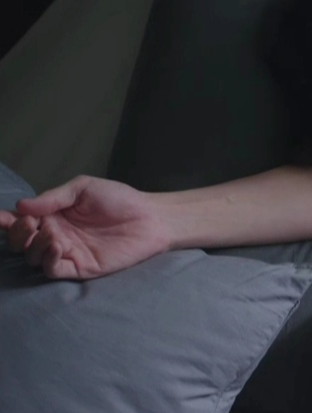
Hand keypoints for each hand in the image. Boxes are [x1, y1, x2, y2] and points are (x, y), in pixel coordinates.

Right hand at [0, 175, 170, 278]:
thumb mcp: (84, 188)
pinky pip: (54, 270)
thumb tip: (20, 207)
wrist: (150, 217)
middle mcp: (55, 235)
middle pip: (20, 242)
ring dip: (33, 246)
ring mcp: (68, 252)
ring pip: (33, 257)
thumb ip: (53, 197)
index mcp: (53, 215)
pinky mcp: (81, 268)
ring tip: (49, 233)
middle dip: (16, 233)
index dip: (5, 220)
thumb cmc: (120, 199)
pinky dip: (48, 260)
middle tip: (29, 224)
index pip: (21, 220)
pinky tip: (57, 246)